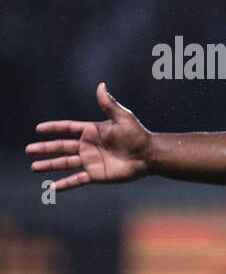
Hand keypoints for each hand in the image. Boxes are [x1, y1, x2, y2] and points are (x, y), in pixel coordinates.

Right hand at [26, 82, 151, 190]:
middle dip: (45, 148)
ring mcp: (91, 161)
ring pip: (65, 163)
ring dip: (49, 165)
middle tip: (29, 150)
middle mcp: (88, 146)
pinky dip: (64, 184)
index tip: (39, 129)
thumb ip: (109, 103)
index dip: (54, 128)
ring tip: (34, 167)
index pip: (68, 129)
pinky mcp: (96, 175)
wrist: (149, 155)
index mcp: (92, 132)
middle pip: (61, 147)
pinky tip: (52, 187)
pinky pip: (77, 180)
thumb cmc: (138, 135)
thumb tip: (101, 85)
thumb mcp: (122, 117)